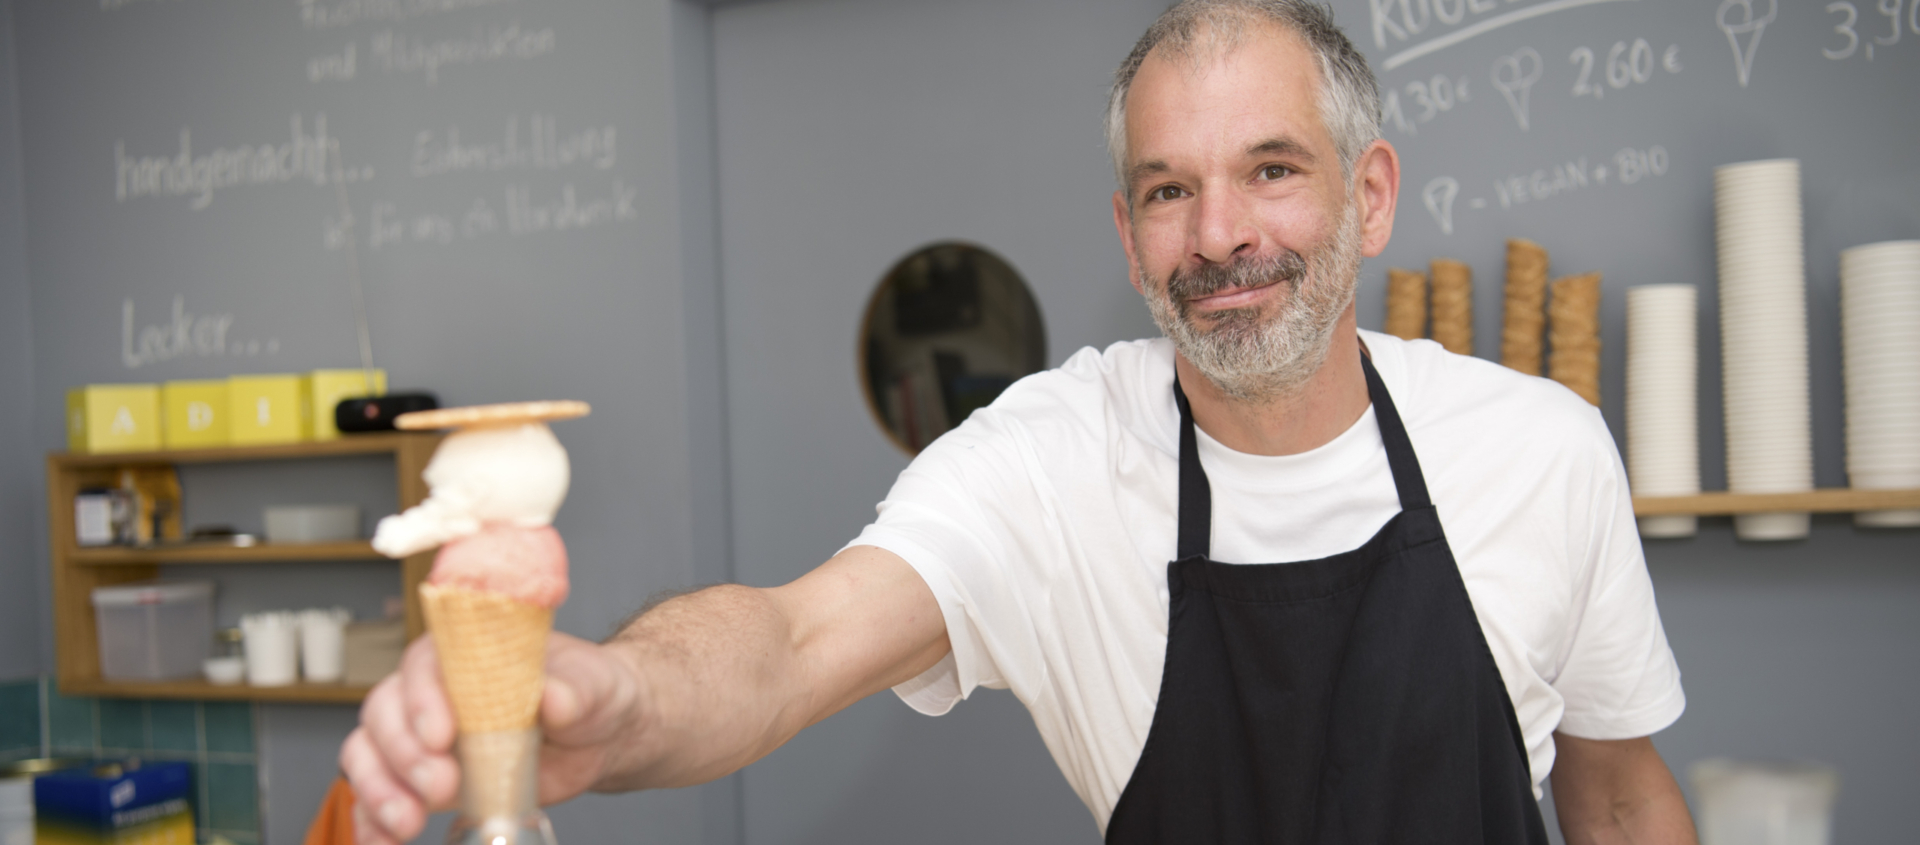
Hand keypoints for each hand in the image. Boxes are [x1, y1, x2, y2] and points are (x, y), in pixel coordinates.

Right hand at [339, 631, 645, 844]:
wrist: (598, 735)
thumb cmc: (589, 693)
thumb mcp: (593, 684)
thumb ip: (574, 689)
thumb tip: (555, 698)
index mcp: (467, 652)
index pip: (424, 663)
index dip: (424, 699)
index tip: (443, 735)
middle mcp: (432, 690)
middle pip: (385, 711)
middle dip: (404, 754)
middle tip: (442, 786)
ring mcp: (420, 736)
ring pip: (368, 753)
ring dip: (379, 790)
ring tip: (408, 822)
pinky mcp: (421, 780)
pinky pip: (378, 796)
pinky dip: (372, 821)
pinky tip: (381, 841)